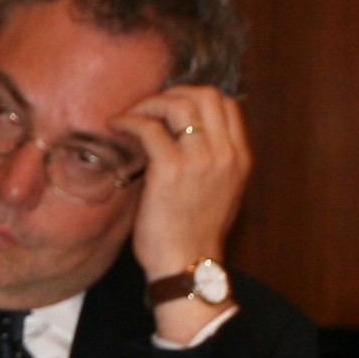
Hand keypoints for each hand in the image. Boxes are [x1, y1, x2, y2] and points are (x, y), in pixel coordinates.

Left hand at [125, 83, 251, 342]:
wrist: (187, 265)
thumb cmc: (195, 233)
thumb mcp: (221, 192)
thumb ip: (213, 160)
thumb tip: (186, 132)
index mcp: (240, 158)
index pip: (226, 103)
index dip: (196, 96)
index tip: (171, 106)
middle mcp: (226, 154)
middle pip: (205, 95)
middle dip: (173, 92)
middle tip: (150, 106)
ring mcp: (201, 160)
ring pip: (178, 104)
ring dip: (150, 103)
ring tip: (132, 116)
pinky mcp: (171, 169)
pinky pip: (149, 128)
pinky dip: (130, 122)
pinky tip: (118, 128)